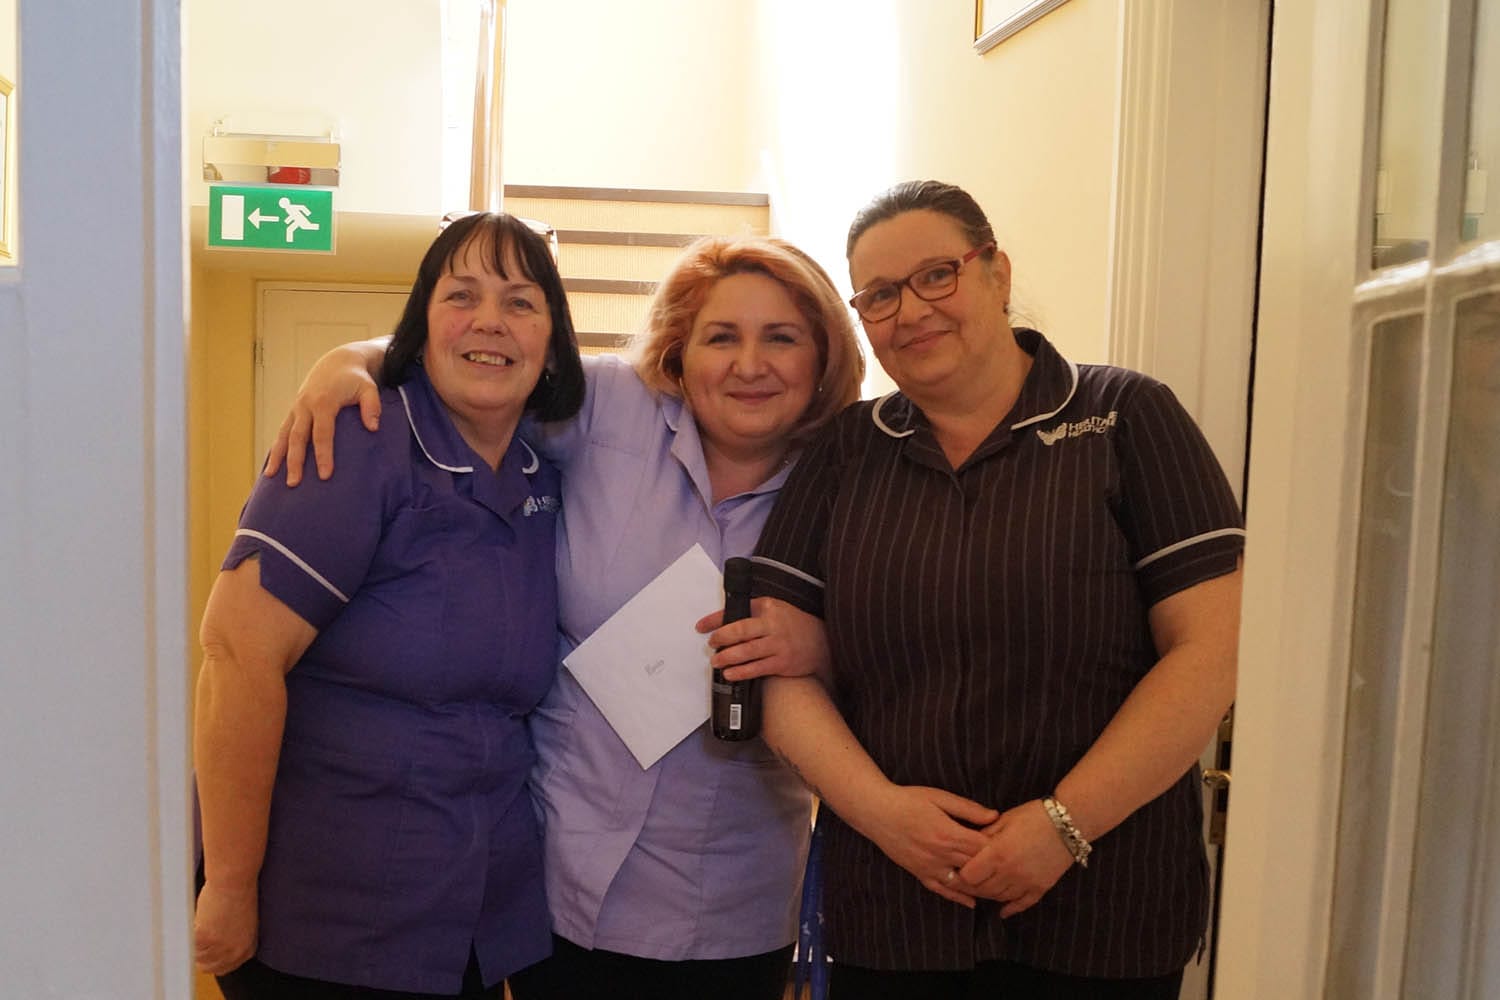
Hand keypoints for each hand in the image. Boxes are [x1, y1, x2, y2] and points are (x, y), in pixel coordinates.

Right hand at [194, 879, 258, 974]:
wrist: (235, 880)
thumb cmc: (239, 894)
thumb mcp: (243, 924)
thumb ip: (233, 941)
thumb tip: (215, 952)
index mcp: (246, 950)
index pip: (225, 968)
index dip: (213, 960)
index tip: (205, 952)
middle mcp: (234, 953)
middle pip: (208, 967)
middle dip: (201, 953)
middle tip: (199, 937)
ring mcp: (219, 948)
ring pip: (195, 956)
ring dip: (194, 941)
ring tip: (203, 921)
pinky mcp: (204, 939)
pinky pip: (187, 943)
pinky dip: (189, 930)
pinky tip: (199, 917)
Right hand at [262, 345, 382, 484]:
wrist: (337, 362)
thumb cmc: (356, 379)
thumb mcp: (369, 388)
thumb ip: (372, 407)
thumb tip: (373, 428)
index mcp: (324, 401)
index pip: (322, 433)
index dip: (323, 454)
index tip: (325, 475)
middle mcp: (305, 406)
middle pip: (297, 438)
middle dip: (295, 461)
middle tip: (295, 484)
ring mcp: (297, 408)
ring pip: (283, 435)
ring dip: (278, 456)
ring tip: (271, 476)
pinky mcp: (294, 411)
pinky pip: (282, 431)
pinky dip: (276, 447)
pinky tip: (271, 464)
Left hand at [696, 598, 829, 681]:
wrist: (822, 642)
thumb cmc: (793, 625)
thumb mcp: (775, 609)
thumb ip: (752, 613)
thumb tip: (722, 622)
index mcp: (768, 607)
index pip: (737, 611)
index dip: (715, 619)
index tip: (700, 627)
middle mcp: (773, 625)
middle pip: (740, 630)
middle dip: (721, 638)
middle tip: (711, 644)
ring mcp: (778, 645)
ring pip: (747, 651)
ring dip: (727, 657)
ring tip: (716, 662)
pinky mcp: (782, 663)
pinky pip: (757, 668)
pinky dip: (741, 672)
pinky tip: (730, 674)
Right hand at [854, 785, 998, 907]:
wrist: (876, 811)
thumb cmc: (908, 800)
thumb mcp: (939, 797)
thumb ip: (968, 809)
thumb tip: (994, 816)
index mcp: (948, 833)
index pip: (982, 848)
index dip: (999, 849)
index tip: (1012, 848)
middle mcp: (940, 854)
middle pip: (975, 868)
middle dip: (994, 870)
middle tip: (1011, 871)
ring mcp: (929, 867)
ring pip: (961, 884)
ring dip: (979, 887)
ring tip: (998, 889)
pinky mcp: (919, 873)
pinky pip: (942, 890)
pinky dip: (958, 898)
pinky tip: (972, 902)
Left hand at [954, 799, 1073, 916]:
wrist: (1067, 823)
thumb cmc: (1032, 816)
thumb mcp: (1002, 820)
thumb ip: (983, 836)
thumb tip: (966, 847)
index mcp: (997, 853)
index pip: (969, 876)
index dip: (960, 875)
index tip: (956, 870)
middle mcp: (1010, 872)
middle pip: (982, 890)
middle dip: (972, 887)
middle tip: (966, 882)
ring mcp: (1026, 882)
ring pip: (999, 898)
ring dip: (989, 895)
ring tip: (983, 888)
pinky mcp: (1041, 887)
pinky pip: (1022, 904)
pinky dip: (1010, 909)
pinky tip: (1003, 911)